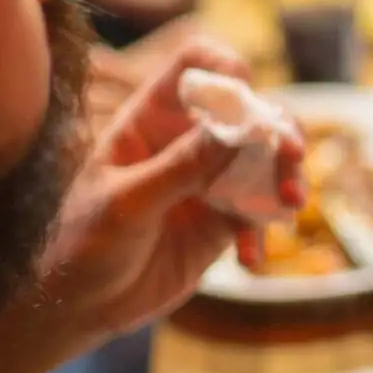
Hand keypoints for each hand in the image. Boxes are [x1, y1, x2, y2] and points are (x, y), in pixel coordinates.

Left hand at [44, 37, 303, 337]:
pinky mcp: (224, 220)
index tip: (246, 91)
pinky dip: (265, 231)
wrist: (80, 306)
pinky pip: (261, 212)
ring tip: (288, 206)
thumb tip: (237, 129)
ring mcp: (208, 180)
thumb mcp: (126, 204)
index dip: (223, 66)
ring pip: (266, 159)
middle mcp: (185, 141)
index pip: (192, 67)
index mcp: (150, 119)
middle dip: (278, 128)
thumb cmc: (82, 243)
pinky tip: (249, 260)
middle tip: (292, 155)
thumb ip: (180, 168)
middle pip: (247, 111)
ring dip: (286, 176)